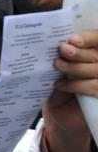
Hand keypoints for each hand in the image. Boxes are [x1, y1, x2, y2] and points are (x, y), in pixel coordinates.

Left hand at [44, 31, 97, 151]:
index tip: (72, 39)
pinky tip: (60, 84)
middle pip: (97, 55)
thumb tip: (59, 42)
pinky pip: (94, 87)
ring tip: (57, 65)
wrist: (62, 114)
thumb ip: (65, 57)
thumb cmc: (61, 87)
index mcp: (95, 54)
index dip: (89, 38)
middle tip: (62, 50)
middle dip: (79, 52)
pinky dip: (76, 85)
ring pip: (96, 70)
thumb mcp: (61, 69)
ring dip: (75, 67)